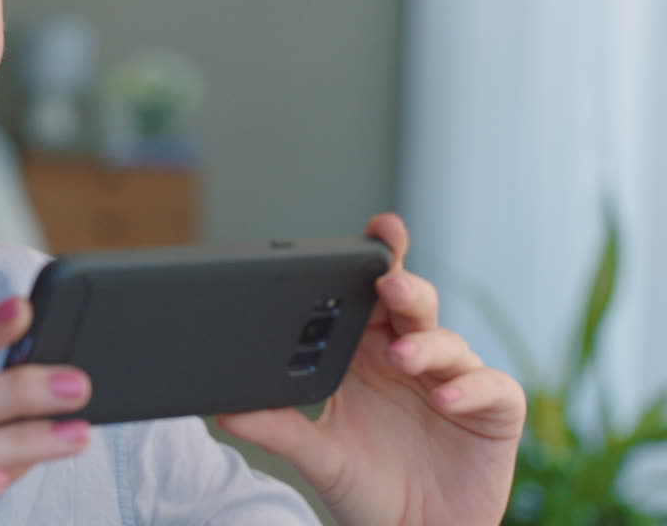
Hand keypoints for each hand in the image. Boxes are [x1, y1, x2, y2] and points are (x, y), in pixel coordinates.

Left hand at [217, 214, 526, 525]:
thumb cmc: (366, 488)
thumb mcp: (317, 455)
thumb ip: (277, 429)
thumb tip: (224, 410)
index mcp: (366, 352)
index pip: (370, 294)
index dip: (377, 257)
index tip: (375, 228)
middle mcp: (410, 356)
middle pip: (412, 304)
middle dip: (402, 285)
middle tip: (386, 279)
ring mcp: (455, 379)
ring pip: (448, 341)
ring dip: (426, 344)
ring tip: (402, 353)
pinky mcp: (494, 410)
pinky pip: (490, 387)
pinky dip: (470, 388)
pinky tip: (447, 397)